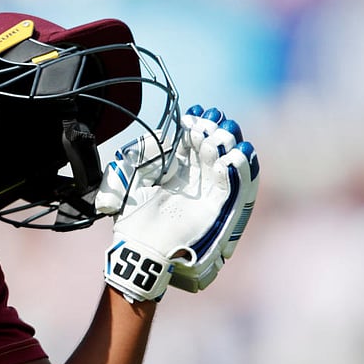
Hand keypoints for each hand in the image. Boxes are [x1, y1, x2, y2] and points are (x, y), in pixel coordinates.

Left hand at [95, 105, 259, 300]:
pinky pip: (232, 188)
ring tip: (216, 137)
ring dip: (226, 147)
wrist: (138, 248)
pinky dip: (234, 171)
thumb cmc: (131, 219)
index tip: (195, 115)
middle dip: (214, 132)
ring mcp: (207, 195)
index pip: (194, 144)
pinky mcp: (217, 211)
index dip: (197, 127)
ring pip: (226, 164)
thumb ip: (141, 155)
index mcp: (176, 174)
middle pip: (213, 150)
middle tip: (209, 122)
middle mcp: (195, 182)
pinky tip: (226, 159)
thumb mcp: (129, 179)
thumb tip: (162, 135)